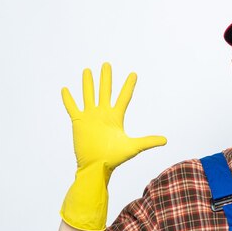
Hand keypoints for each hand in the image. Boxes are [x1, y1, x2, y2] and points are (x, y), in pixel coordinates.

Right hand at [60, 62, 165, 230]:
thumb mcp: (133, 147)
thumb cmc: (115, 158)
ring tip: (87, 70)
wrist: (97, 166)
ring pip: (89, 95)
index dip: (129, 85)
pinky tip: (65, 89)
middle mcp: (103, 114)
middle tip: (107, 64)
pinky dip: (68, 99)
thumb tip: (166, 140)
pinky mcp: (79, 122)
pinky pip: (72, 107)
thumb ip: (148, 141)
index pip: (124, 97)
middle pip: (105, 91)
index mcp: (116, 117)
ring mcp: (90, 117)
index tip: (133, 74)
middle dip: (106, 78)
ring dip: (88, 83)